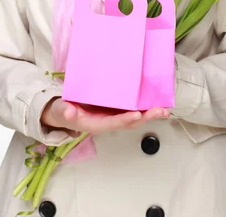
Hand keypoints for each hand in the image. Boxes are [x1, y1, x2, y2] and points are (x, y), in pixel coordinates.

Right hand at [41, 97, 169, 134]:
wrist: (64, 112)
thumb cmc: (63, 111)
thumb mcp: (61, 110)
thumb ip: (64, 111)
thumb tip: (68, 113)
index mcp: (96, 124)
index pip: (113, 123)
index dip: (125, 119)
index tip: (137, 114)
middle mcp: (108, 121)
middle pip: (129, 122)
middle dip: (146, 118)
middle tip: (161, 111)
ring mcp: (113, 116)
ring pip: (134, 117)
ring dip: (149, 114)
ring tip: (165, 109)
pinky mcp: (115, 108)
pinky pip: (132, 108)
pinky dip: (144, 107)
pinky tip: (155, 101)